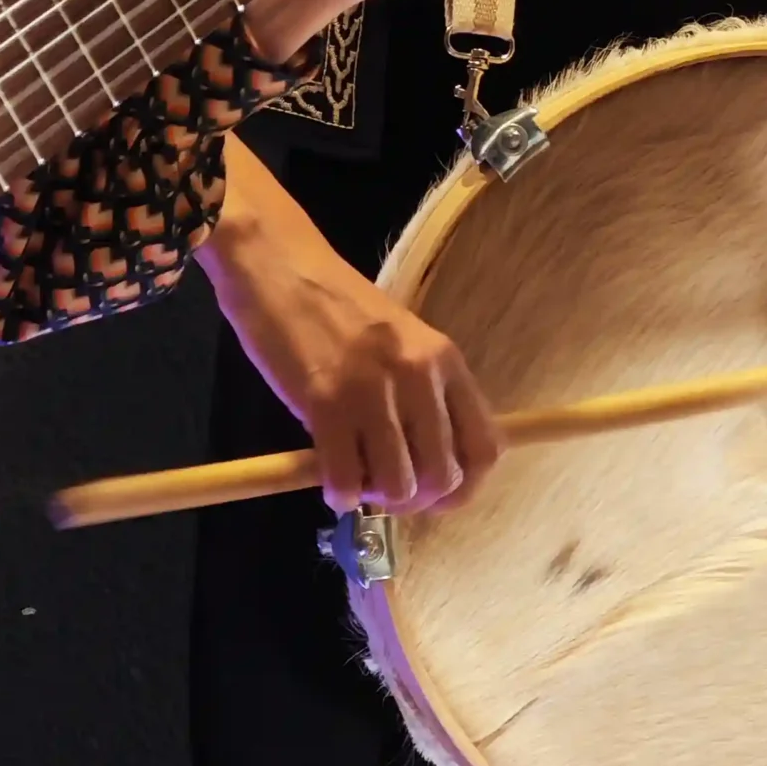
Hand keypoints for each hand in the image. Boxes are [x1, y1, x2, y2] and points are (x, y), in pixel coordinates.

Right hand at [201, 150, 502, 515]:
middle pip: (443, 476)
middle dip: (415, 500)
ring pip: (397, 485)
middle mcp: (419, 375)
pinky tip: (328, 478)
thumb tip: (431, 467)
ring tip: (355, 478)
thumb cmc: (337, 306)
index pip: (486, 445)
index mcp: (444, 360)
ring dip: (374, 497)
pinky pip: (345, 480)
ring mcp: (374, 390)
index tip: (436, 496)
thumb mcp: (402, 341)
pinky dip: (338, 494)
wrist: (280, 266)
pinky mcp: (325, 402)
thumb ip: (422, 393)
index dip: (466, 486)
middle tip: (385, 491)